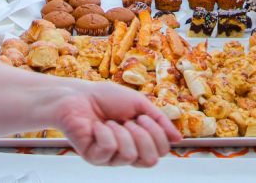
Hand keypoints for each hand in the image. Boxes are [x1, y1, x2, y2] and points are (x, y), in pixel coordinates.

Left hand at [54, 81, 180, 166]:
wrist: (78, 95)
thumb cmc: (106, 98)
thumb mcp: (139, 104)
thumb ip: (160, 121)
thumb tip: (177, 139)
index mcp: (139, 142)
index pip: (161, 151)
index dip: (158, 134)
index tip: (143, 116)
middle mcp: (126, 153)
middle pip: (151, 160)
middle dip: (144, 136)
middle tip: (129, 120)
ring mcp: (110, 158)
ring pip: (130, 155)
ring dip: (122, 132)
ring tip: (109, 122)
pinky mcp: (93, 157)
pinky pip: (109, 149)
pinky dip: (105, 132)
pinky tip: (97, 126)